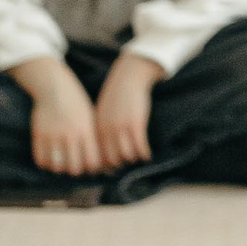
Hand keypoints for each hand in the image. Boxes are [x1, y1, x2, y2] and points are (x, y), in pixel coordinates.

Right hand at [15, 60, 104, 177]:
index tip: (93, 167)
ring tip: (64, 164)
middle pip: (74, 168)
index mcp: (86, 131)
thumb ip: (94, 136)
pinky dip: (47, 164)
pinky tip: (52, 160)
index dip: (94, 168)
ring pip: (57, 166)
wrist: (54, 87)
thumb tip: (101, 157)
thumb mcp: (90, 117)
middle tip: (78, 168)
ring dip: (61, 169)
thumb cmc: (76, 102)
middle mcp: (70, 136)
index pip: (92, 161)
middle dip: (78, 171)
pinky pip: (41, 160)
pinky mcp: (39, 136)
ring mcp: (53, 136)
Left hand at [96, 53, 164, 168]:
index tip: (116, 169)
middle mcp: (107, 130)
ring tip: (140, 160)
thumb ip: (102, 126)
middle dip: (121, 166)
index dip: (107, 165)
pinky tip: (149, 155)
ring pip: (126, 156)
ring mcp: (121, 128)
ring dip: (134, 161)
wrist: (129, 76)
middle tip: (129, 167)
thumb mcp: (103, 110)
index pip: (99, 156)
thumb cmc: (118, 92)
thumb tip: (106, 143)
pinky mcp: (136, 124)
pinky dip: (145, 154)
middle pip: (112, 159)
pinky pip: (140, 147)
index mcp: (97, 128)